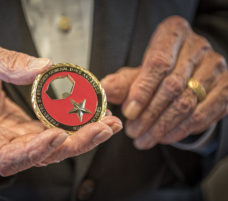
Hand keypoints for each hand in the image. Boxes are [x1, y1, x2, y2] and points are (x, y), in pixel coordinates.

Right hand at [0, 37, 121, 175]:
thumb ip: (4, 62)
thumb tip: (42, 69)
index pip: (5, 157)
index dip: (33, 151)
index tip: (59, 135)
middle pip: (39, 156)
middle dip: (74, 144)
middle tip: (103, 127)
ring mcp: (15, 142)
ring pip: (52, 150)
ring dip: (83, 138)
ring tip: (109, 123)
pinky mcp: (28, 135)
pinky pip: (55, 137)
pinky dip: (76, 130)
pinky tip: (96, 119)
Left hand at [101, 16, 227, 149]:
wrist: (189, 69)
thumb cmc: (158, 69)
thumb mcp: (138, 71)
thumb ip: (123, 81)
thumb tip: (104, 89)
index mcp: (173, 34)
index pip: (158, 63)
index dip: (142, 90)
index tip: (128, 112)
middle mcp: (198, 47)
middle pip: (173, 85)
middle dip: (149, 114)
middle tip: (132, 132)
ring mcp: (215, 68)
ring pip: (188, 103)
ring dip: (162, 126)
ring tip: (143, 139)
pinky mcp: (225, 88)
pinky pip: (204, 114)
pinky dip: (181, 130)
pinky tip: (164, 137)